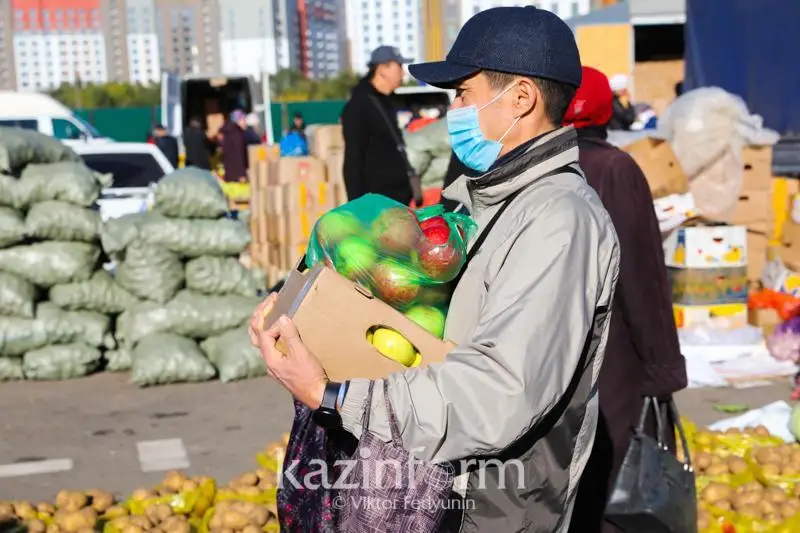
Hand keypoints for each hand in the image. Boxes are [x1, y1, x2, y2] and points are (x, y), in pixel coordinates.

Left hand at [249, 295, 327, 409]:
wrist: (318, 396)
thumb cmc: (309, 375)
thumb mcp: (301, 354)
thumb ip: (290, 335)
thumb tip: (281, 317)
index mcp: (270, 358)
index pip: (263, 332)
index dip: (271, 320)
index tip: (284, 311)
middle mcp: (268, 361)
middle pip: (255, 336)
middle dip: (259, 317)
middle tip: (267, 302)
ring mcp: (274, 366)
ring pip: (261, 342)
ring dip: (262, 325)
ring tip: (268, 312)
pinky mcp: (281, 368)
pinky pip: (270, 348)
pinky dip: (271, 335)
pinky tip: (279, 332)